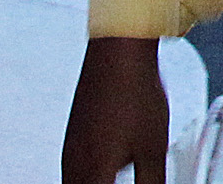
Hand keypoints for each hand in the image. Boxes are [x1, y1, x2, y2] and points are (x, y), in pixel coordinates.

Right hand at [61, 36, 171, 183]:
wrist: (118, 52)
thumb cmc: (134, 93)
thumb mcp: (153, 149)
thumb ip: (152, 183)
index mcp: (92, 173)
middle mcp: (73, 164)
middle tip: (129, 181)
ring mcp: (70, 148)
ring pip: (76, 182)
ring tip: (120, 178)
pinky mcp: (73, 135)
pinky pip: (75, 169)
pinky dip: (91, 176)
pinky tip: (110, 170)